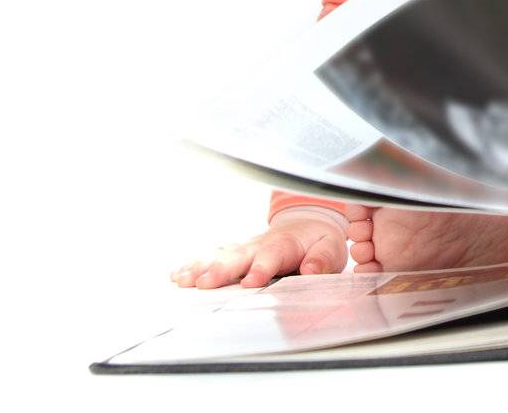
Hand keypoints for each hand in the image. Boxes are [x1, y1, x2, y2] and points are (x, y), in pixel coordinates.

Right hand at [169, 205, 367, 288]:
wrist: (308, 224)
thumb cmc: (318, 241)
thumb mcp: (330, 248)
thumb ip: (322, 260)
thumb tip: (311, 270)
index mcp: (284, 245)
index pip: (272, 256)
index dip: (261, 269)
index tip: (251, 282)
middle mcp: (259, 245)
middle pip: (238, 257)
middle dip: (220, 270)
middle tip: (203, 283)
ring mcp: (244, 249)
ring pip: (220, 257)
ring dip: (200, 267)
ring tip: (182, 280)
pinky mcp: (235, 255)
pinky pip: (212, 259)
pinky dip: (194, 266)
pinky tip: (177, 276)